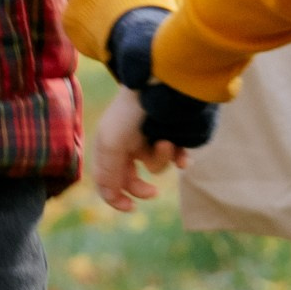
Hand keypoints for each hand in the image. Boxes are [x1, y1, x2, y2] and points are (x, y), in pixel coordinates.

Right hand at [87, 84, 184, 214]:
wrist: (164, 82)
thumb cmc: (132, 110)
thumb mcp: (113, 143)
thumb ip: (109, 173)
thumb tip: (112, 197)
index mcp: (108, 145)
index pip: (106, 180)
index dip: (114, 197)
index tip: (130, 207)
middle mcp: (128, 144)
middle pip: (131, 179)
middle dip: (141, 186)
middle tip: (153, 192)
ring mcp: (151, 139)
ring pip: (156, 167)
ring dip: (161, 159)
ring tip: (166, 142)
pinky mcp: (173, 136)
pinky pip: (177, 158)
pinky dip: (180, 159)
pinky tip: (184, 159)